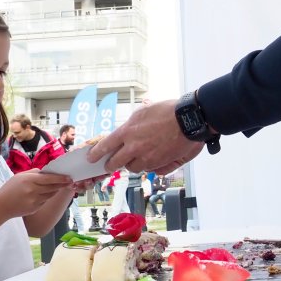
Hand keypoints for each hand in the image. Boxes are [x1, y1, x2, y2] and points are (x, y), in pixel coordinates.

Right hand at [0, 169, 74, 217]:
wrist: (1, 206)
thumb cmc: (10, 189)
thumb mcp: (19, 176)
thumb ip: (33, 173)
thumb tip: (46, 172)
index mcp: (29, 180)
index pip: (49, 179)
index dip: (60, 178)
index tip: (69, 177)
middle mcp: (33, 190)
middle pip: (52, 187)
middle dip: (62, 184)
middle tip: (69, 181)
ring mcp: (34, 201)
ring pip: (50, 195)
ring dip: (55, 190)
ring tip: (57, 186)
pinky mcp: (35, 208)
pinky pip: (45, 201)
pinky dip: (46, 197)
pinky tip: (44, 194)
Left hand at [86, 99, 203, 174]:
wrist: (189, 119)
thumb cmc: (169, 111)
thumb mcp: (145, 110)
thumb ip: (134, 124)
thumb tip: (129, 132)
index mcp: (128, 131)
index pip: (105, 145)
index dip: (97, 153)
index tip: (91, 157)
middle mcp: (134, 146)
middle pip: (115, 162)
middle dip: (111, 164)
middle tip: (110, 164)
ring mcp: (147, 157)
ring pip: (133, 168)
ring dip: (132, 165)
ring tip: (136, 160)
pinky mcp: (160, 164)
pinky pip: (150, 170)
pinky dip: (149, 167)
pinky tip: (153, 161)